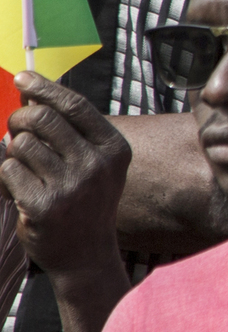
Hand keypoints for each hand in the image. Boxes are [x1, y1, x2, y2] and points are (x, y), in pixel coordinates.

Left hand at [0, 73, 129, 276]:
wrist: (85, 253)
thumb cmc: (86, 200)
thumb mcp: (95, 163)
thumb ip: (71, 131)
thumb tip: (33, 96)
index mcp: (113, 148)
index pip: (75, 106)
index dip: (45, 88)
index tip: (23, 78)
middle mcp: (96, 164)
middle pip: (44, 120)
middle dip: (21, 118)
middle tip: (15, 126)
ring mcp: (71, 186)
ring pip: (21, 145)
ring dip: (14, 151)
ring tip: (23, 166)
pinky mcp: (43, 205)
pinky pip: (9, 170)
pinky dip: (6, 175)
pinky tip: (18, 186)